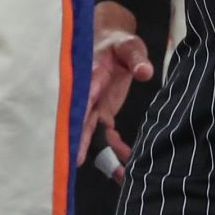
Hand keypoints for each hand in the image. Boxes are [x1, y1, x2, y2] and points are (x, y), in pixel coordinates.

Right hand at [81, 2, 153, 165]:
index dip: (76, 112)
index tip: (71, 130)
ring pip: (91, 132)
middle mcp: (88, 94)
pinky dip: (114, 148)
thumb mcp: (130, 45)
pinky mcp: (103, 111)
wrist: (113, 41)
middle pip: (80, 119)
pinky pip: (106, 133)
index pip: (81, 95)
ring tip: (111, 174)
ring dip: (98, 152)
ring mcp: (94, 105)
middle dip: (78, 139)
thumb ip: (136, 58)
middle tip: (74, 161)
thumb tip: (144, 72)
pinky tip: (125, 163)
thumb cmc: (119, 42)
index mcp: (90, 76)